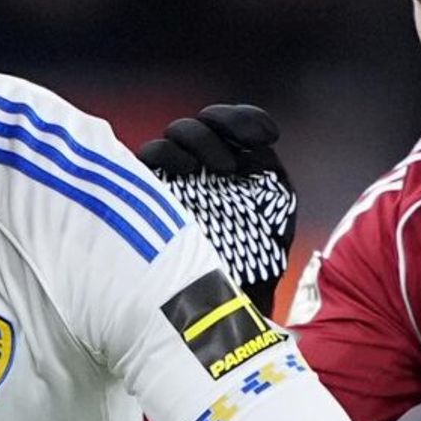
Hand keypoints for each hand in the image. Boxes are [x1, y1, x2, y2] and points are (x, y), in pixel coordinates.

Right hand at [138, 105, 296, 315]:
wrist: (236, 300)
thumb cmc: (260, 255)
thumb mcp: (275, 204)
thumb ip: (267, 163)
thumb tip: (260, 139)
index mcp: (227, 162)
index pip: (226, 123)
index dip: (242, 120)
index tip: (268, 136)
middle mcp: (196, 167)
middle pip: (194, 127)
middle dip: (216, 132)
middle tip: (232, 167)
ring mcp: (170, 182)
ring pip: (170, 139)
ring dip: (194, 141)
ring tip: (218, 171)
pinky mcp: (146, 197)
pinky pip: (145, 161)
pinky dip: (166, 157)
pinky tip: (185, 173)